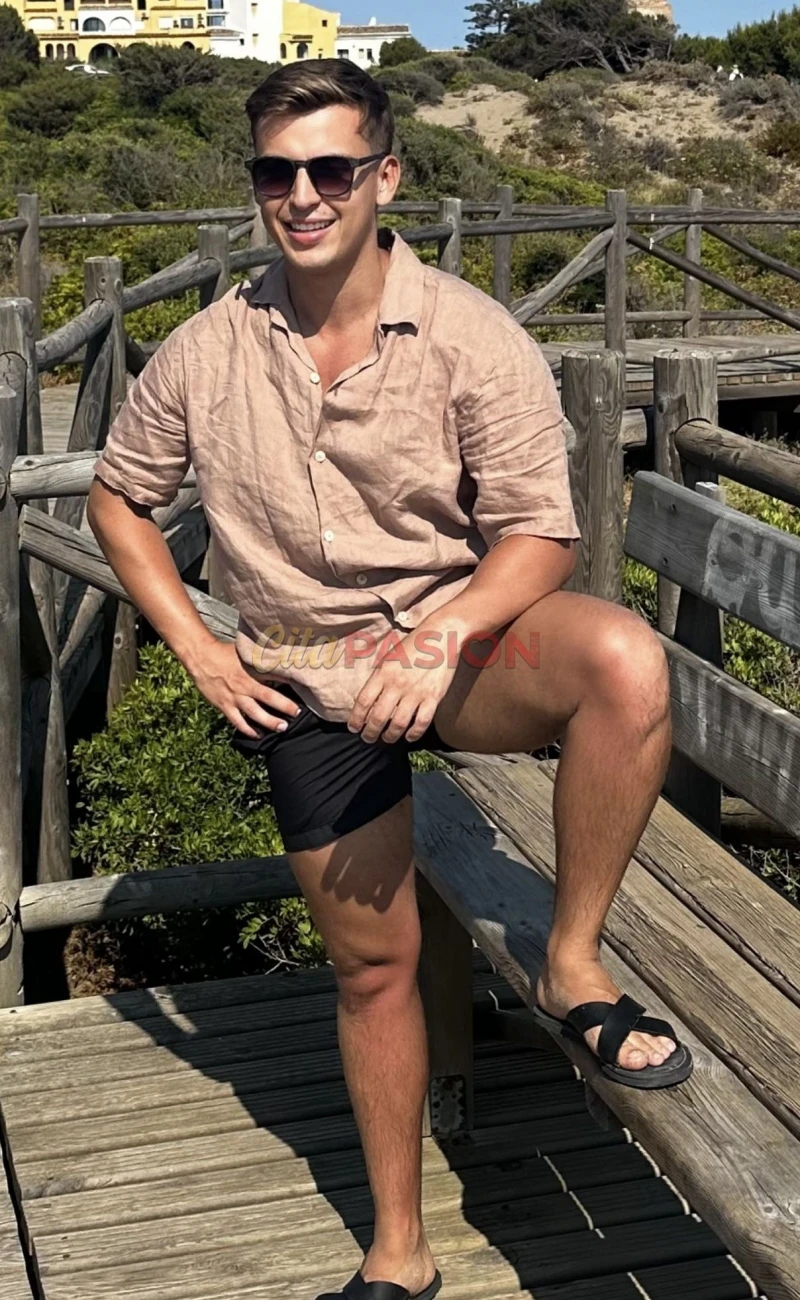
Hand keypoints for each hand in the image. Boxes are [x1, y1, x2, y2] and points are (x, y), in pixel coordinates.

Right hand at [187, 640, 300, 736]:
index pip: (275, 676)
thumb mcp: (245, 651)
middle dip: (284, 706)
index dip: (290, 682)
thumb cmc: (224, 652)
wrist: (201, 657)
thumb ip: (260, 656)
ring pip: (254, 713)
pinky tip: (257, 734)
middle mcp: (245, 684)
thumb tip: (278, 654)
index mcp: (251, 670)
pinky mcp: (225, 705)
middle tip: (297, 713)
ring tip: (282, 727)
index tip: (304, 688)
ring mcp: (234, 697)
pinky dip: (248, 730)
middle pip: (268, 698)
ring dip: (269, 721)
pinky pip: (238, 721)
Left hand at [347, 630, 457, 744]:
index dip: (356, 719)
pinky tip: (409, 736)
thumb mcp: (389, 657)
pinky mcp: (433, 697)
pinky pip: (421, 722)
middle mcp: (397, 684)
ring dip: (390, 736)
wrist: (441, 636)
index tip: (354, 727)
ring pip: (398, 724)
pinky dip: (414, 733)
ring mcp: (416, 692)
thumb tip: (367, 699)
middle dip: (370, 733)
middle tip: (368, 738)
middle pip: (378, 717)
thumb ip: (378, 677)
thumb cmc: (414, 645)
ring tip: (386, 739)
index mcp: (384, 673)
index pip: (363, 702)